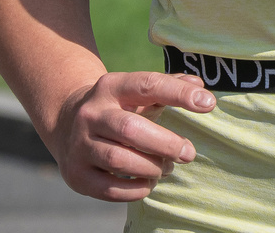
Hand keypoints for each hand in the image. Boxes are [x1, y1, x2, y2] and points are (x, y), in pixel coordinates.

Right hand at [50, 72, 215, 200]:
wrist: (65, 122)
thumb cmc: (117, 107)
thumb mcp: (137, 91)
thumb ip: (169, 85)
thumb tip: (199, 83)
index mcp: (111, 86)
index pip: (148, 85)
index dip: (179, 93)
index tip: (208, 104)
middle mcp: (91, 113)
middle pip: (130, 129)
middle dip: (166, 143)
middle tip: (188, 153)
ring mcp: (80, 144)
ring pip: (118, 160)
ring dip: (151, 168)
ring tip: (167, 168)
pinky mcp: (76, 174)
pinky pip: (109, 189)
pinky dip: (135, 190)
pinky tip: (147, 183)